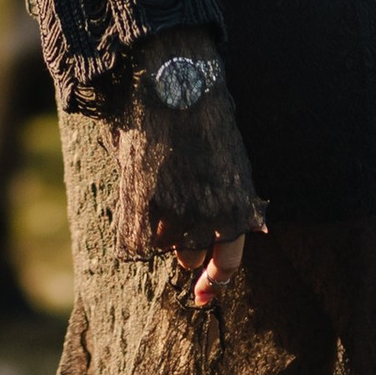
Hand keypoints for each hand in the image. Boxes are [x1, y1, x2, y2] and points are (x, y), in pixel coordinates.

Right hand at [113, 56, 263, 308]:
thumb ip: (230, 200)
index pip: (228, 262)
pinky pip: (134, 234)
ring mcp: (171, 211)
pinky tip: (140, 189)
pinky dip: (134, 220)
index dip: (214, 281)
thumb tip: (241, 236)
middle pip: (190, 258)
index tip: (202, 295)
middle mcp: (207, 217)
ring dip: (159, 227)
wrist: (174, 79)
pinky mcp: (140, 201)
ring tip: (162, 187)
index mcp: (237, 205)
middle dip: (185, 246)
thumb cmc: (204, 113)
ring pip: (161, 244)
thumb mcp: (230, 160)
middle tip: (179, 216)